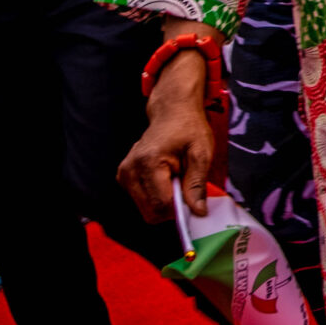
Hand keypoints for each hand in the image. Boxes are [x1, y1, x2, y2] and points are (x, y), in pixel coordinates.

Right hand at [117, 44, 219, 221]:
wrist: (172, 112)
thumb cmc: (189, 128)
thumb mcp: (201, 153)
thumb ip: (197, 184)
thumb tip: (198, 212)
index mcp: (148, 163)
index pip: (160, 204)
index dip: (180, 209)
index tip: (195, 202)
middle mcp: (130, 170)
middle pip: (150, 211)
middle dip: (172, 207)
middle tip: (187, 188)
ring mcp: (124, 174)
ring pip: (145, 209)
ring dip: (164, 202)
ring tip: (177, 179)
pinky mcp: (124, 177)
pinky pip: (142, 201)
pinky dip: (157, 197)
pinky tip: (167, 179)